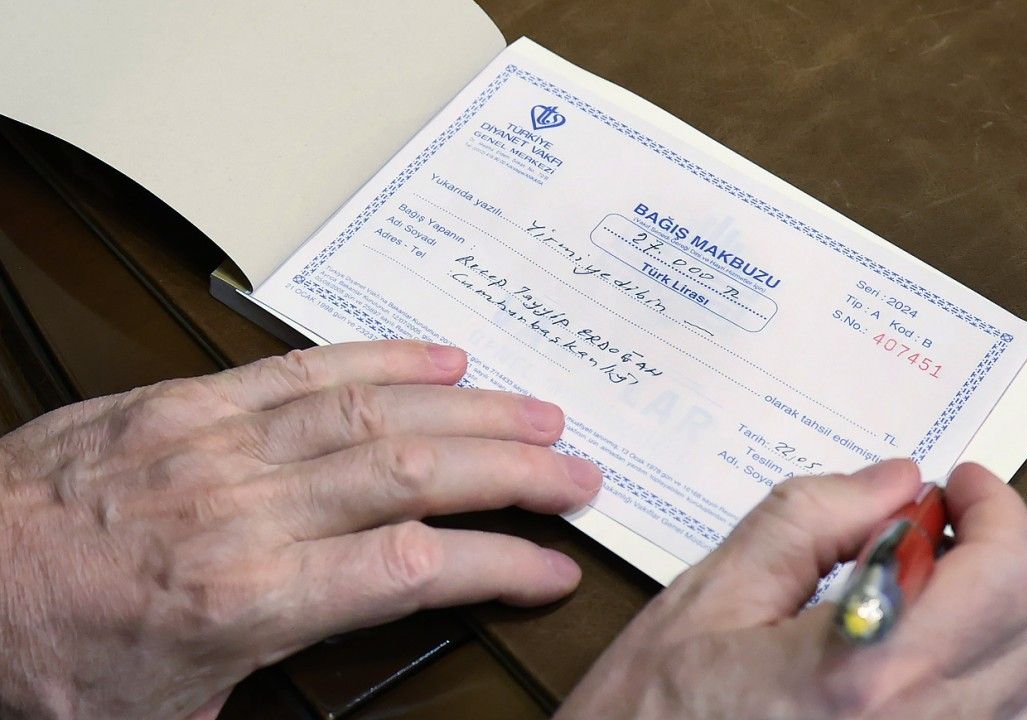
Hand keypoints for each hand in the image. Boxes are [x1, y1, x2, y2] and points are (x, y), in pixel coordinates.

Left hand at [0, 340, 600, 719]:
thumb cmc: (42, 653)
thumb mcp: (166, 715)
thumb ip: (259, 696)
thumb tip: (324, 703)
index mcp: (246, 598)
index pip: (413, 568)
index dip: (500, 562)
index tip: (551, 565)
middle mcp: (245, 510)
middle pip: (415, 474)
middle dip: (516, 471)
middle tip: (579, 472)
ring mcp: (219, 444)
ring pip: (375, 412)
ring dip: (472, 409)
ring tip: (539, 411)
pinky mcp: (189, 400)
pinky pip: (303, 367)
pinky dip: (383, 355)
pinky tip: (440, 353)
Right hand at [558, 461, 1026, 719]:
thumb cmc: (653, 714)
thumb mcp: (714, 595)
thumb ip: (811, 520)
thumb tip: (897, 481)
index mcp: (866, 671)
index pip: (1002, 577)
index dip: (998, 511)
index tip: (963, 485)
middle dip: (997, 558)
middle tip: (934, 529)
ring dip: (994, 625)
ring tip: (923, 597)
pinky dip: (984, 685)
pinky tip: (917, 661)